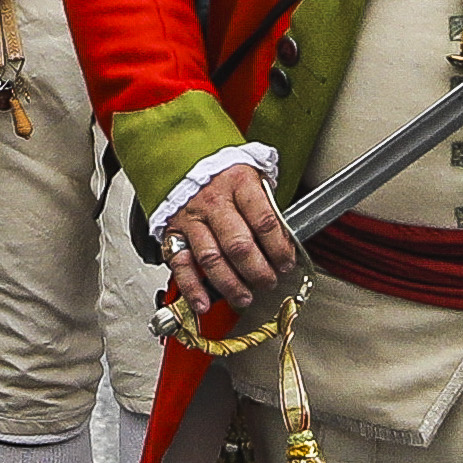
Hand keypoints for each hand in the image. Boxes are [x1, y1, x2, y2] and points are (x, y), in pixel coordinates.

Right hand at [156, 160, 297, 323]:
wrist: (181, 159)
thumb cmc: (223, 174)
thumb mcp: (253, 177)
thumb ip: (266, 208)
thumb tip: (285, 243)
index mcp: (239, 183)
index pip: (265, 222)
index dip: (279, 248)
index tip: (287, 263)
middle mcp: (214, 201)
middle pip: (239, 245)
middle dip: (258, 271)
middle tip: (269, 282)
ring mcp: (192, 219)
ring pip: (212, 259)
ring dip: (231, 284)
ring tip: (245, 297)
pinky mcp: (174, 234)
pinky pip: (182, 265)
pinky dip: (192, 289)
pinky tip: (204, 303)